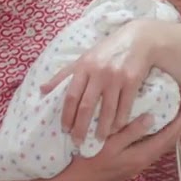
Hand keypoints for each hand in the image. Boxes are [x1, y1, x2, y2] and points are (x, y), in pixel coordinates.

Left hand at [41, 18, 160, 145]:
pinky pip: (125, 106)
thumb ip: (63, 74)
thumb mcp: (84, 58)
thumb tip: (42, 90)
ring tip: (99, 140)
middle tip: (78, 142)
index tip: (64, 130)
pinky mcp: (132, 80)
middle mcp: (98, 72)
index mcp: (83, 66)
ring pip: (107, 109)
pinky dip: (120, 120)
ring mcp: (116, 77)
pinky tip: (116, 129)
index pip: (71, 96)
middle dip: (81, 127)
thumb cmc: (108, 50)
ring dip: (102, 128)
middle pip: (86, 106)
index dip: (66, 115)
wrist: (139, 39)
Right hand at [69, 105, 180, 180]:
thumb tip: (152, 118)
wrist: (78, 179)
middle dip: (180, 128)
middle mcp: (143, 162)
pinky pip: (153, 149)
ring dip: (172, 133)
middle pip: (168, 143)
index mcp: (141, 155)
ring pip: (161, 147)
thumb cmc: (91, 158)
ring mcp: (138, 165)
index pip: (166, 138)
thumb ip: (131, 131)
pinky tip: (159, 132)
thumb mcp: (110, 142)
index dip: (179, 124)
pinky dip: (161, 138)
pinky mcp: (132, 164)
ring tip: (180, 120)